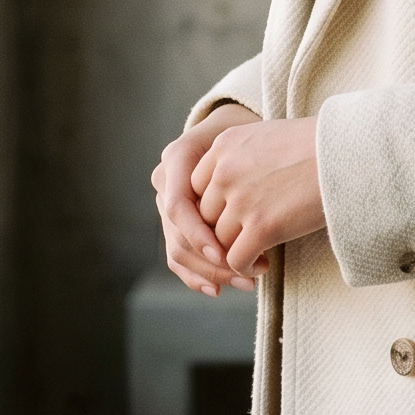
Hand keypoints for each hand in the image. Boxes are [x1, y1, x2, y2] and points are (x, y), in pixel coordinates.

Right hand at [153, 103, 259, 296]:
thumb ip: (240, 162)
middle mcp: (165, 180)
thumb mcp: (247, 136)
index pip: (177, 206)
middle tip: (249, 275)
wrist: (236, 125)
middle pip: (178, 234)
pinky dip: (197, 274)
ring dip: (210, 273)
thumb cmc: (249, 129)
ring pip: (177, 250)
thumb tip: (249, 206)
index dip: (199, 234)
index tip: (227, 253)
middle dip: (212, 262)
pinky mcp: (175, 220)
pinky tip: (218, 289)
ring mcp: (166, 201)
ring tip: (246, 282)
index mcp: (177, 157)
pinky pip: (178, 254)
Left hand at [192, 116, 324, 278]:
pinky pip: (236, 260)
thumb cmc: (318, 144)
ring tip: (256, 256)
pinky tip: (262, 266)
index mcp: (223, 145)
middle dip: (221, 231)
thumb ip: (240, 156)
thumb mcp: (267, 136)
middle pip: (206, 215)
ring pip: (219, 240)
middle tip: (243, 240)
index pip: (197, 186)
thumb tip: (231, 185)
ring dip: (234, 252)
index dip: (214, 205)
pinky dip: (245, 268)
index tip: (232, 216)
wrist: (348, 153)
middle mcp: (224, 171)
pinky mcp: (261, 227)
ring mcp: (241, 199)